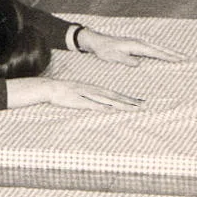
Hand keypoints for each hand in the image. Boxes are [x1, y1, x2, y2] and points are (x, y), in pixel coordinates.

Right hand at [7, 76, 141, 110]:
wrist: (51, 88)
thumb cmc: (66, 93)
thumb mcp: (82, 95)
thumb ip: (94, 101)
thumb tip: (106, 107)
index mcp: (96, 90)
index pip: (116, 95)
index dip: (129, 99)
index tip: (140, 103)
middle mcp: (95, 92)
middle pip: (116, 97)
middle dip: (131, 102)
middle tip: (145, 106)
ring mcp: (88, 96)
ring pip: (108, 101)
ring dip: (122, 104)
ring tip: (134, 108)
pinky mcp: (80, 101)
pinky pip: (93, 105)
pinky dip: (103, 107)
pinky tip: (111, 109)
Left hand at [75, 29, 188, 66]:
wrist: (97, 42)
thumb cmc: (104, 51)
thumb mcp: (113, 57)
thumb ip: (126, 60)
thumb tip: (139, 63)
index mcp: (137, 46)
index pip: (155, 52)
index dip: (167, 56)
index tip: (178, 60)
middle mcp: (140, 43)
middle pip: (160, 49)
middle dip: (173, 53)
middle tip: (186, 58)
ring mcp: (139, 43)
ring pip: (157, 48)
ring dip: (169, 52)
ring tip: (180, 56)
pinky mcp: (136, 45)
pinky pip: (152, 49)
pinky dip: (160, 51)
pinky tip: (164, 54)